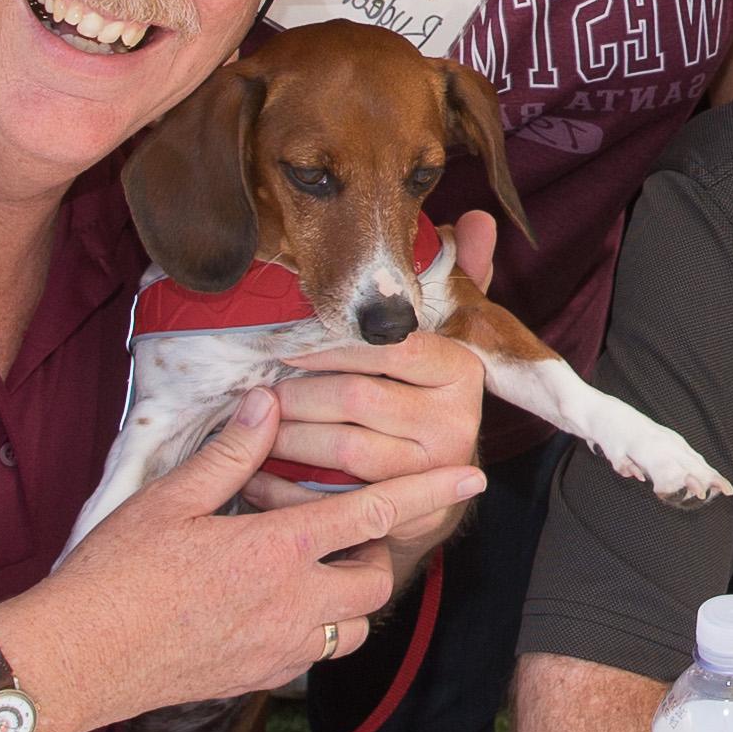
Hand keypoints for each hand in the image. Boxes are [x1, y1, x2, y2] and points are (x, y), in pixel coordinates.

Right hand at [15, 385, 482, 726]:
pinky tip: (274, 610)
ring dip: (347, 599)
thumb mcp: (171, 500)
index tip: (472, 477)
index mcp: (277, 548)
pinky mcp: (259, 680)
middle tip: (342, 532)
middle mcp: (292, 603)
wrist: (79, 659)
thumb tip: (268, 403)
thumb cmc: (117, 575)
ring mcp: (279, 648)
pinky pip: (313, 656)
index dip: (427, 493)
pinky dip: (313, 632)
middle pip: (375, 580)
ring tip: (311, 571)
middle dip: (376, 555)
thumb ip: (232, 452)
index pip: (373, 513)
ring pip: (353, 627)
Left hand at [246, 207, 501, 491]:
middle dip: (297, 395)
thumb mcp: (439, 336)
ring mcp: (434, 470)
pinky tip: (255, 472)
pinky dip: (284, 487)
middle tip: (258, 391)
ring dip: (286, 437)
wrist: (435, 488)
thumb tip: (477, 217)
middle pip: (357, 398)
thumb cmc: (422, 398)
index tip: (283, 346)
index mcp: (461, 369)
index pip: (388, 347)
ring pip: (342, 448)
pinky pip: (332, 497)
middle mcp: (457, 419)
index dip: (329, 346)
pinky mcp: (407, 514)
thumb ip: (454, 277)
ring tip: (255, 425)